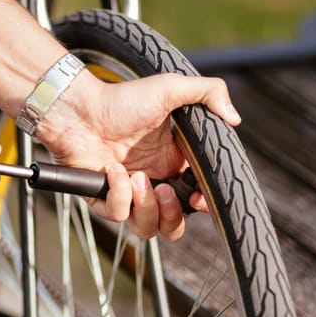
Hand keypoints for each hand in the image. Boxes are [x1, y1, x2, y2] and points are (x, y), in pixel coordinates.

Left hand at [37, 72, 240, 239]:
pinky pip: (117, 215)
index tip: (198, 199)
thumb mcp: (170, 88)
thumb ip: (209, 93)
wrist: (79, 107)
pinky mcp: (102, 199)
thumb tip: (236, 118)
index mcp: (173, 164)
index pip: (194, 200)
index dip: (201, 206)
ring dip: (146, 208)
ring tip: (138, 179)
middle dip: (173, 216)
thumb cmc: (122, 98)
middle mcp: (152, 183)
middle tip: (164, 190)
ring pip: (146, 228)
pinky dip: (118, 194)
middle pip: (172, 225)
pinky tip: (113, 169)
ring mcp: (127, 194)